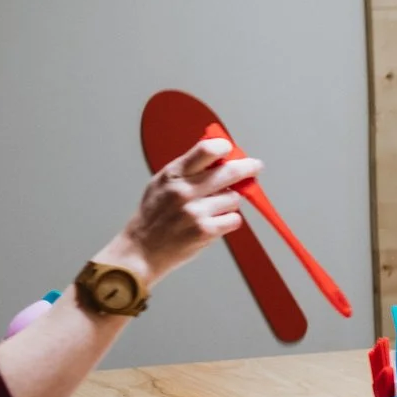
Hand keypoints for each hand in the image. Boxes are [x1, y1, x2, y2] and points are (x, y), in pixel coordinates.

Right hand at [113, 138, 259, 281]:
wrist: (141, 249)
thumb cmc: (154, 215)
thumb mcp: (161, 183)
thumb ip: (188, 169)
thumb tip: (220, 157)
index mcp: (173, 175)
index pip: (205, 150)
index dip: (223, 147)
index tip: (230, 148)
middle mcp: (184, 191)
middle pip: (229, 172)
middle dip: (248, 168)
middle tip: (255, 167)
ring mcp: (195, 212)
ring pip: (234, 198)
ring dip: (229, 202)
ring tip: (213, 208)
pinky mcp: (205, 231)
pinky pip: (234, 219)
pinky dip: (229, 221)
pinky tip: (214, 223)